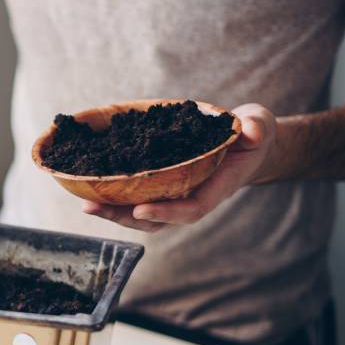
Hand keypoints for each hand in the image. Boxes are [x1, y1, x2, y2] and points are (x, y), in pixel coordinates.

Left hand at [82, 103, 276, 231]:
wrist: (244, 140)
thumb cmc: (251, 133)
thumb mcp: (259, 125)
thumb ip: (256, 128)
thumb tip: (251, 131)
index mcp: (216, 187)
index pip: (191, 208)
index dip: (166, 212)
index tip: (141, 209)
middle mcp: (193, 196)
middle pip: (158, 219)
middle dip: (125, 217)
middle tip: (93, 208)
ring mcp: (177, 194)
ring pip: (143, 213)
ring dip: (114, 211)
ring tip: (86, 204)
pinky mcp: (164, 185)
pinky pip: (138, 195)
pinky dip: (115, 194)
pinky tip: (90, 186)